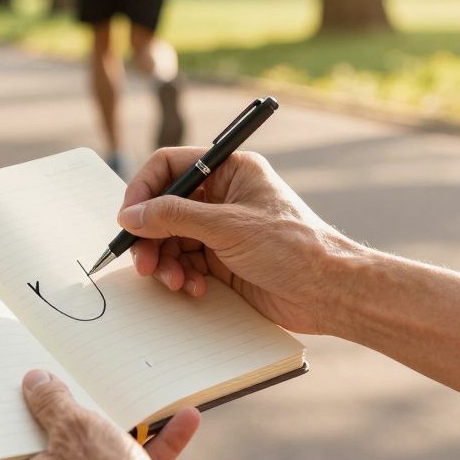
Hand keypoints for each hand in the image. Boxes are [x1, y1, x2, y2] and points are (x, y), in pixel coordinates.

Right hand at [119, 147, 361, 336]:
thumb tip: (131, 214)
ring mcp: (221, 229)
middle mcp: (223, 196)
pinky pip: (185, 263)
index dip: (143, 190)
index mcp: (230, 170)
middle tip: (142, 262)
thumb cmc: (294, 248)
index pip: (170, 166)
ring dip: (164, 262)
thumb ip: (174, 217)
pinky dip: (182, 276)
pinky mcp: (223, 260)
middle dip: (150, 236)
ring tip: (173, 282)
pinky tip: (195, 289)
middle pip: (164, 208)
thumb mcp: (229, 226)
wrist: (331, 292)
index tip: (128, 218)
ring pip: (170, 239)